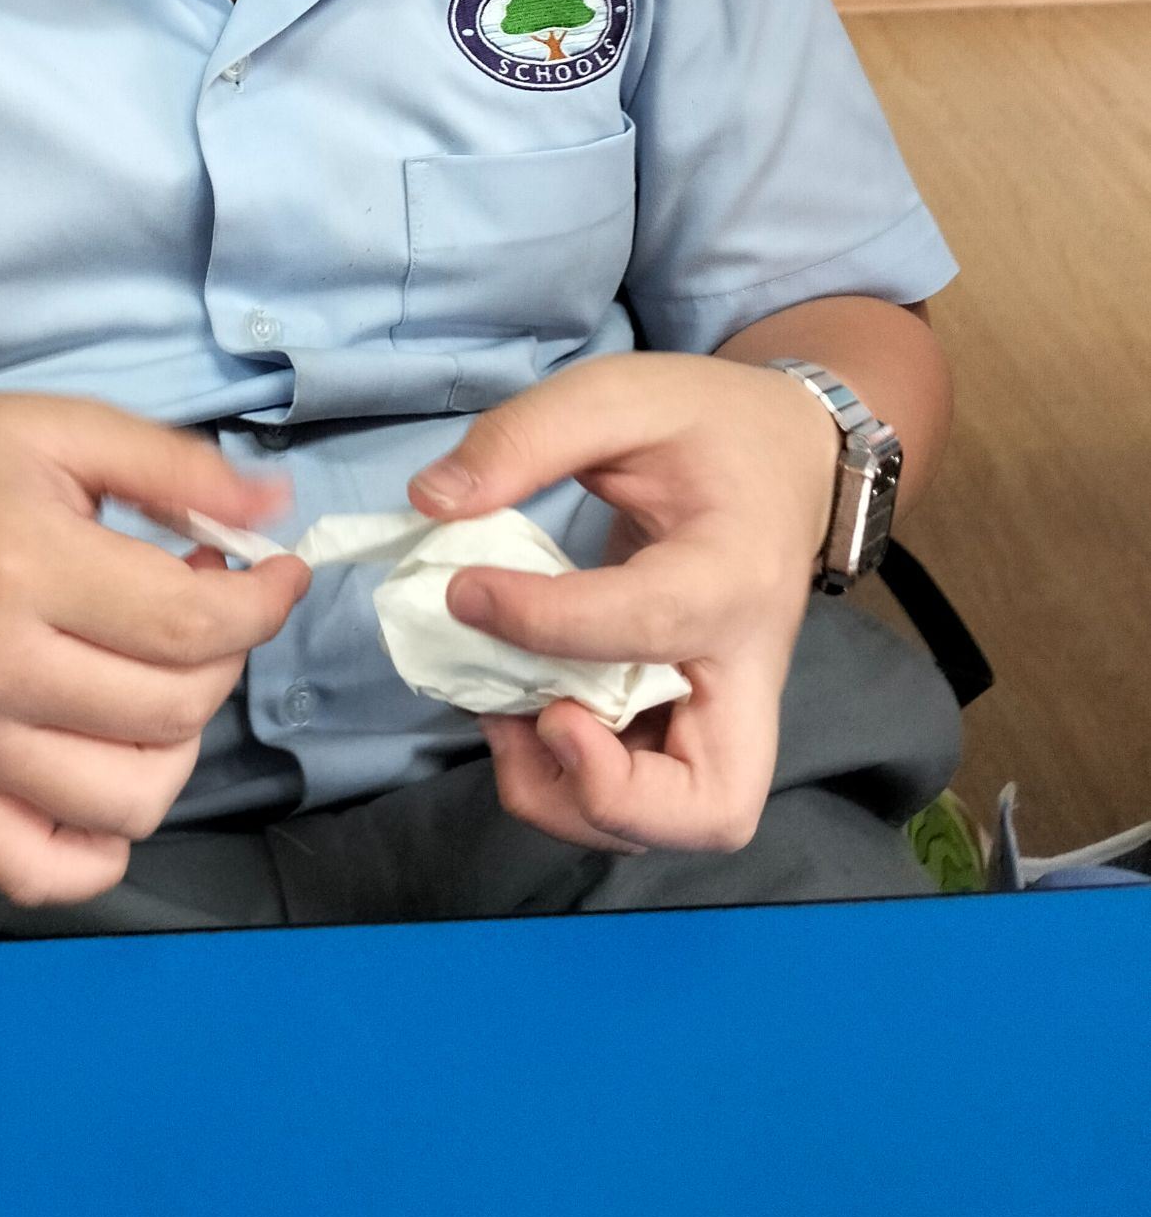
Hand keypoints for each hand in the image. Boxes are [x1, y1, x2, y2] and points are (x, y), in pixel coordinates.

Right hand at [0, 393, 308, 906]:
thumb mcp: (56, 428)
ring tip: (155, 677)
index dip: (262, 603)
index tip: (277, 572)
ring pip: (131, 799)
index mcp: (25, 563)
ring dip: (179, 743)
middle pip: (174, 709)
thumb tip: (275, 512)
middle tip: (195, 601)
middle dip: (223, 656)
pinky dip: (98, 848)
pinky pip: (41, 870)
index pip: (190, 624)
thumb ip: (172, 466)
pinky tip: (110, 770)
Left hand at [409, 354, 836, 858]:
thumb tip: (430, 500)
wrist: (785, 456)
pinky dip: (569, 782)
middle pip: (712, 806)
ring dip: (572, 798)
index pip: (645, 626)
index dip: (541, 624)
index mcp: (733, 574)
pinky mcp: (692, 722)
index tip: (463, 589)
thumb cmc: (705, 425)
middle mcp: (744, 668)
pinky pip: (640, 796)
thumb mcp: (619, 392)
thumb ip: (525, 437)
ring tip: (507, 716)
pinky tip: (519, 712)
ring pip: (671, 823)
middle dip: (605, 794)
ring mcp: (724, 710)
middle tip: (537, 718)